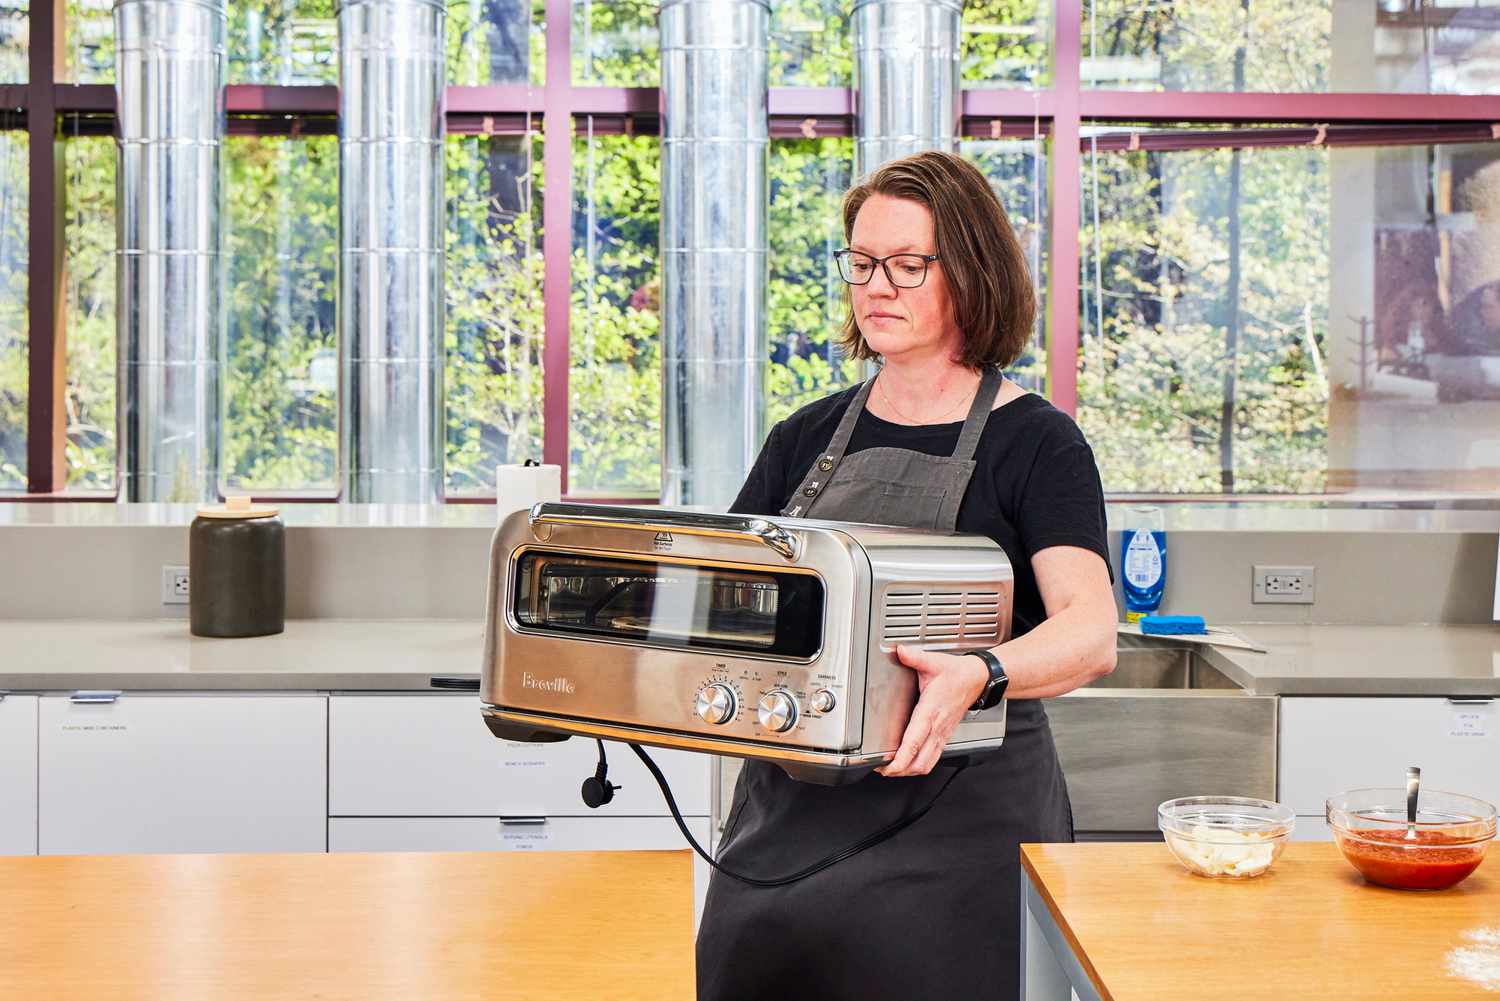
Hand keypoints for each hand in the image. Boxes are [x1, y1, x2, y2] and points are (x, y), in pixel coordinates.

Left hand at [874, 645, 988, 777]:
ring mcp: (942, 735)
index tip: (886, 765)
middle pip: (919, 762)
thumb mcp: (934, 661)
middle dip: (899, 771)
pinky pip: (932, 758)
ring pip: (926, 764)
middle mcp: (936, 728)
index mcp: (930, 712)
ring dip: (909, 771)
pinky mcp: (944, 736)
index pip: (913, 742)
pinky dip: (919, 765)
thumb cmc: (956, 674)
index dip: (899, 759)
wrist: (977, 680)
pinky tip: (909, 762)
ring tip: (892, 769)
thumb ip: (915, 657)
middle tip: (882, 769)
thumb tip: (900, 651)